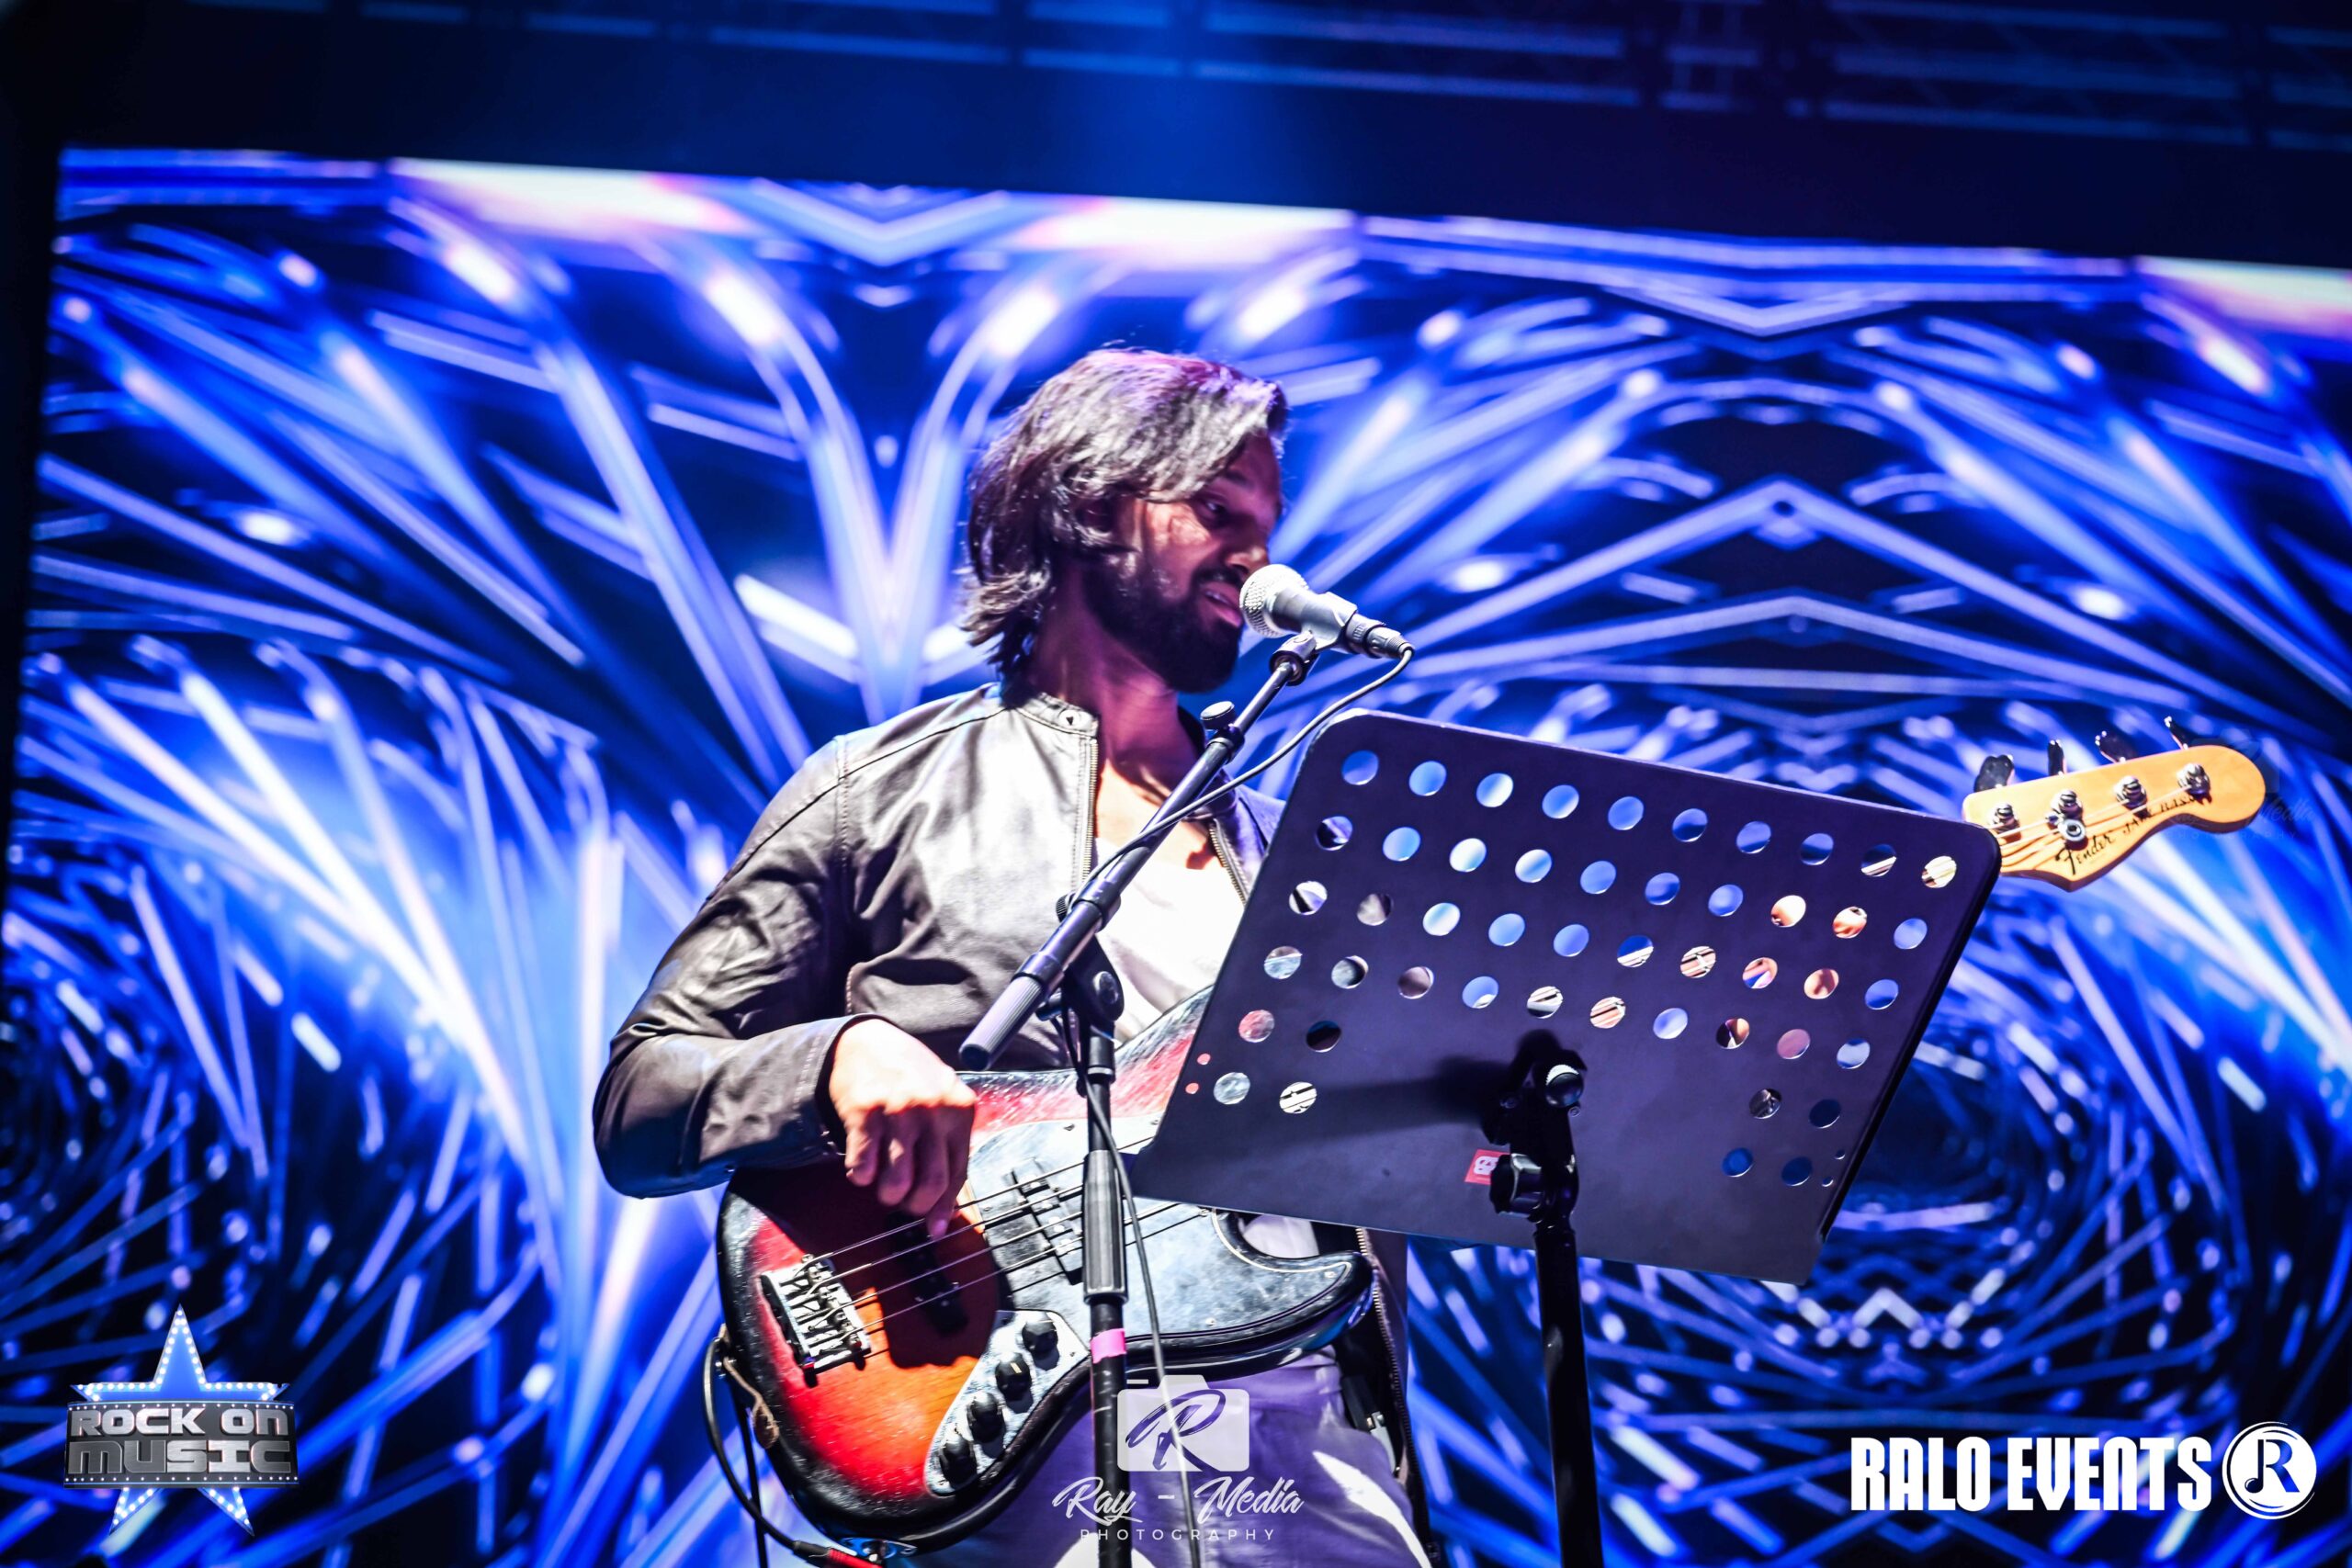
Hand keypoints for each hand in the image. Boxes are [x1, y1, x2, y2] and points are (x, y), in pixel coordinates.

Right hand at [826, 1018, 976, 1235]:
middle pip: (932, 1182)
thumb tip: (947, 1206)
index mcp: (960, 1110)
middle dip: (915, 1205)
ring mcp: (900, 1110)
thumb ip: (947, 1144)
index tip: (934, 1227)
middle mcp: (934, 1110)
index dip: (944, 1206)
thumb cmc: (908, 1077)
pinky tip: (861, 1169)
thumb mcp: (942, 1101)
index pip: (958, 1172)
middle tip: (904, 1203)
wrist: (867, 1042)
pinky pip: (863, 1165)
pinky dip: (861, 1177)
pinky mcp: (866, 1112)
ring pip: (899, 1180)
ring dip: (888, 1195)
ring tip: (884, 1187)